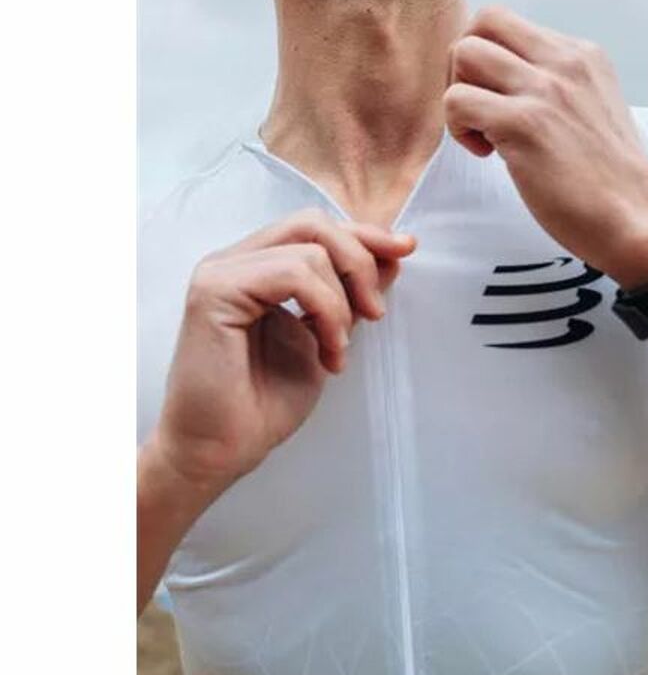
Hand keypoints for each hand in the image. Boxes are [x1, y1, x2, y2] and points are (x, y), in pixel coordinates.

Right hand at [149, 209, 416, 497]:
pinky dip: (325, 309)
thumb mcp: (326, 335)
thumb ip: (350, 293)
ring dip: (341, 302)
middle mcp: (235, 261)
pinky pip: (292, 273)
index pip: (316, 228)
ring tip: (338, 350)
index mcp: (256, 266)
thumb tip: (393, 252)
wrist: (223, 450)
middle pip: (313, 224)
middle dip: (360, 260)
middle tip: (376, 312)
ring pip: (310, 249)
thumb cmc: (263, 403)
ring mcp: (221, 272)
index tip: (406, 249)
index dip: (365, 234)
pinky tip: (325, 350)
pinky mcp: (215, 291)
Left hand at [443, 5, 647, 286]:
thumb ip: (559, 86)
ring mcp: (545, 89)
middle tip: (478, 108)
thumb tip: (510, 83)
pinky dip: (458, 129)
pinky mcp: (524, 123)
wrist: (638, 220)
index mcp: (582, 55)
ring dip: (459, 93)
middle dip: (465, 64)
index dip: (490, 58)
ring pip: (465, 52)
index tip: (501, 98)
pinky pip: (457, 100)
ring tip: (483, 132)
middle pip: (484, 20)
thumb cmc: (612, 179)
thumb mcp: (594, 107)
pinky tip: (488, 154)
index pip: (510, 24)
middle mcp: (565, 61)